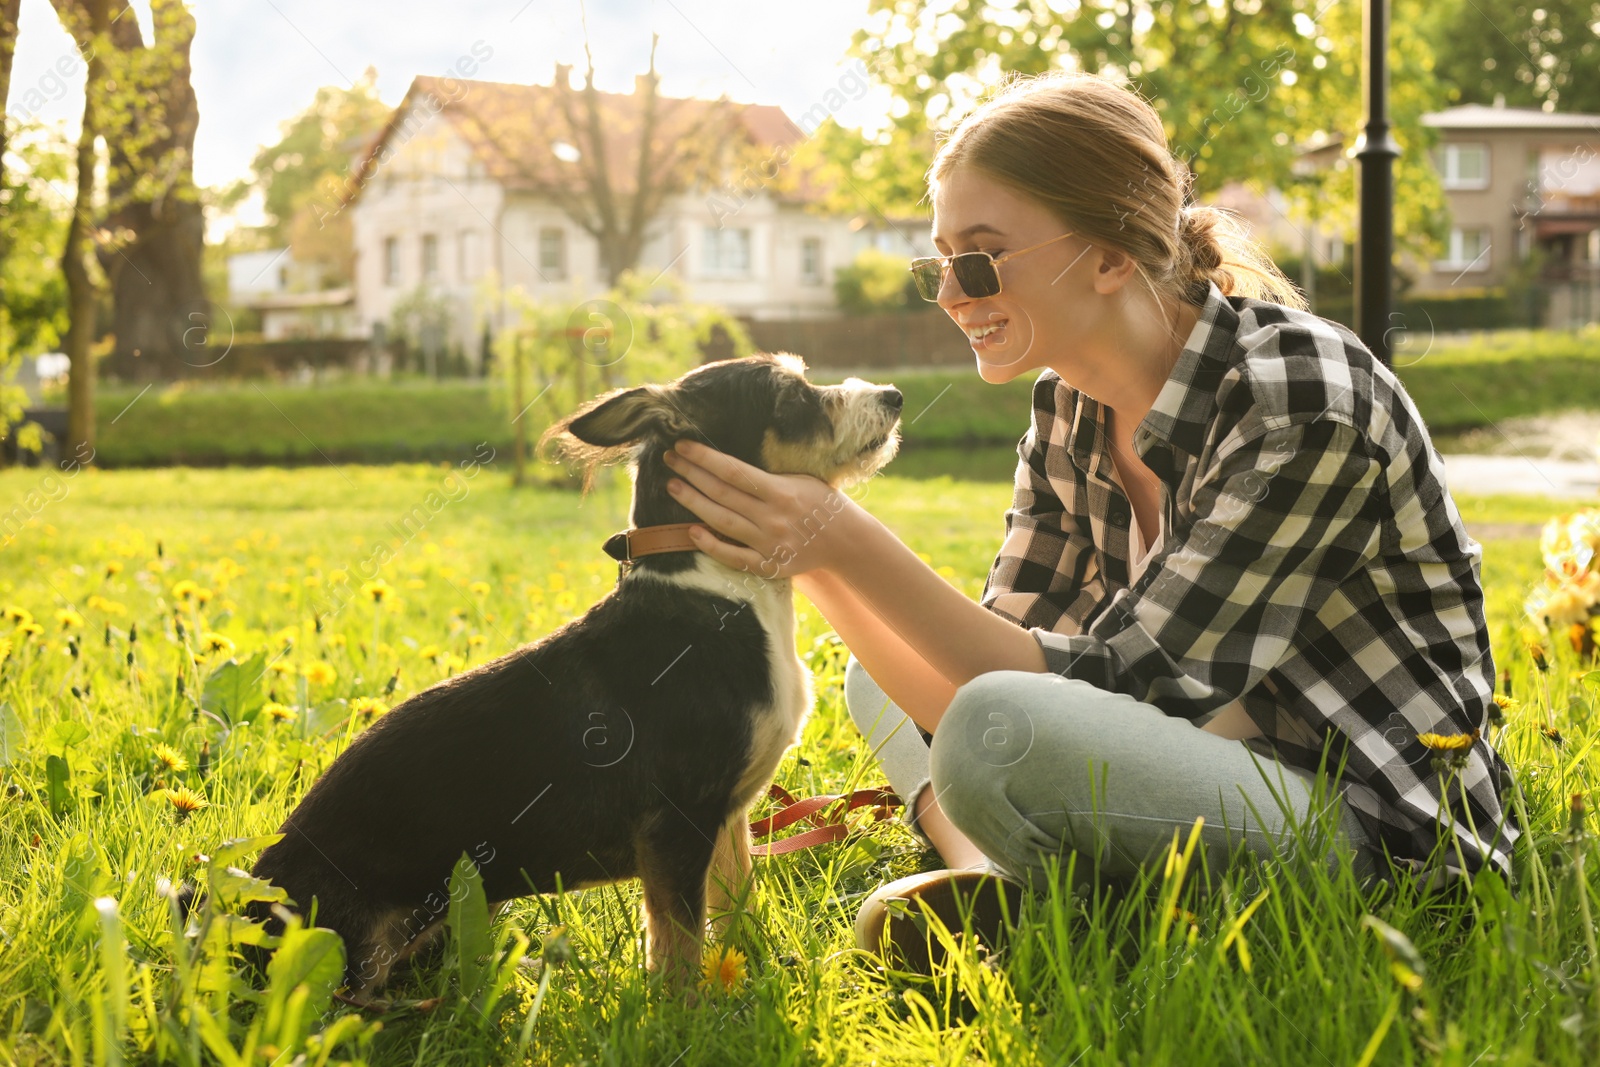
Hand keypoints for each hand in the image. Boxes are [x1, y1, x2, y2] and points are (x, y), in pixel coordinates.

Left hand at [662, 439, 861, 578]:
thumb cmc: (821, 503)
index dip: (705, 458)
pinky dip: (711, 544)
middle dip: (692, 474)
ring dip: (694, 503)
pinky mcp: (769, 564)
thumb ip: (768, 475)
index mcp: (782, 491)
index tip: (683, 447)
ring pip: (723, 522)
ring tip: (673, 487)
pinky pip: (733, 556)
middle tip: (670, 460)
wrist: (847, 541)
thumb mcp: (800, 479)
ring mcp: (769, 543)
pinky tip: (692, 531)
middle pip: (723, 494)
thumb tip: (728, 462)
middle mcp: (773, 517)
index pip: (734, 471)